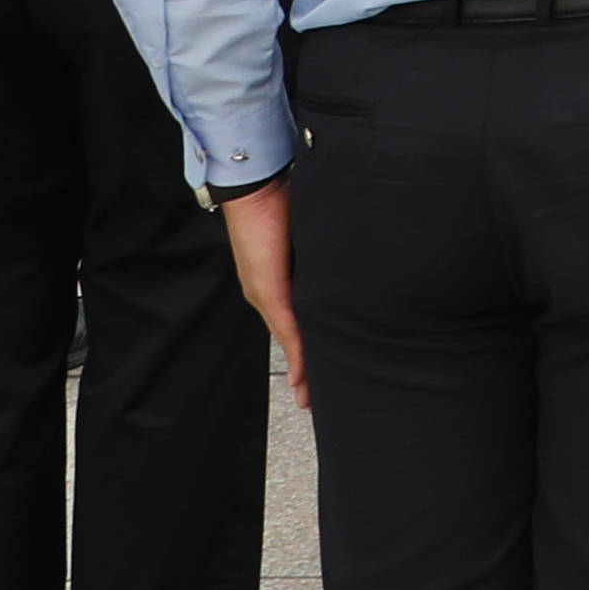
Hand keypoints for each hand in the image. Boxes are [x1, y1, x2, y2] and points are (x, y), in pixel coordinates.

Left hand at [221, 180, 306, 409]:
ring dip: (302, 365)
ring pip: (288, 337)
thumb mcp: (306, 243)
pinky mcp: (268, 288)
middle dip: (303, 371)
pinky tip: (304, 369)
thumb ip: (311, 278)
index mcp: (281, 282)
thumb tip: (332, 293)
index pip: (296, 325)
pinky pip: (285, 326)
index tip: (311, 386)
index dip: (306, 355)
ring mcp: (268, 292)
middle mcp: (272, 292)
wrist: (256, 189)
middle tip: (310, 401)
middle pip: (291, 338)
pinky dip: (298, 349)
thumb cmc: (281, 206)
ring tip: (309, 392)